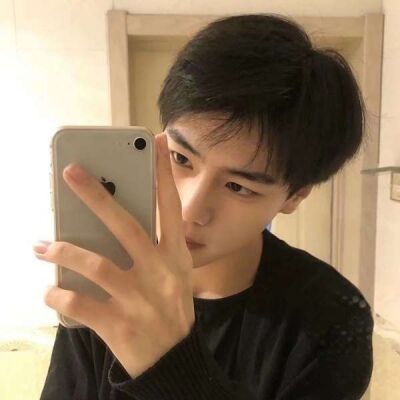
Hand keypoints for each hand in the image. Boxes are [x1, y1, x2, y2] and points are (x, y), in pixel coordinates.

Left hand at [33, 132, 194, 377]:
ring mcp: (141, 299)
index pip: (171, 208)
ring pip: (96, 264)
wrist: (175, 361)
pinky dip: (59, 295)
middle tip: (71, 173)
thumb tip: (110, 222)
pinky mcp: (120, 325)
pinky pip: (80, 303)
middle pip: (127, 226)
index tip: (155, 143)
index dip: (163, 174)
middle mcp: (161, 273)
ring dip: (64, 251)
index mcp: (176, 257)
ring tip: (42, 244)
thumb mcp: (173, 276)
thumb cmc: (170, 309)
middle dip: (98, 196)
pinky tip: (50, 290)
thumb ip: (152, 248)